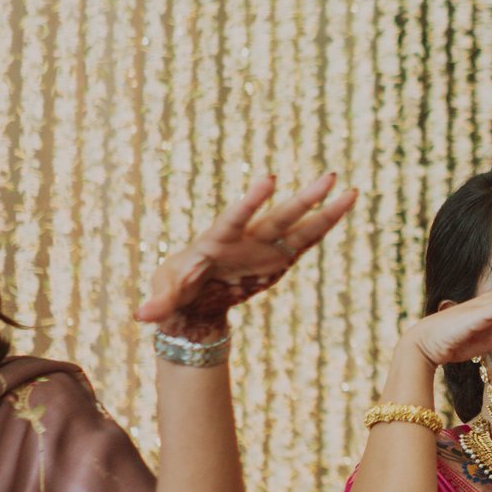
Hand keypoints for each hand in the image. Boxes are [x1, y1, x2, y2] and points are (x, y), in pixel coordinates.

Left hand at [138, 172, 357, 340]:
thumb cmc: (176, 290)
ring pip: (298, 226)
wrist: (195, 296)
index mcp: (218, 241)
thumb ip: (159, 303)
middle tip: (328, 176)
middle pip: (278, 216)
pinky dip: (325, 226)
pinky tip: (346, 206)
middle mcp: (246, 239)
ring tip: (349, 188)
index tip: (269, 180)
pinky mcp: (278, 259)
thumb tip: (141, 315)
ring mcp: (265, 248)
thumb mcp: (166, 296)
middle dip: (303, 198)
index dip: (252, 201)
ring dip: (324, 209)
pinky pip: (306, 241)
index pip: (236, 218)